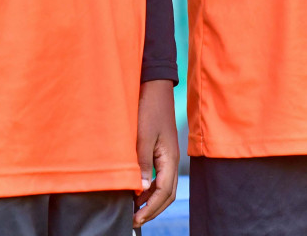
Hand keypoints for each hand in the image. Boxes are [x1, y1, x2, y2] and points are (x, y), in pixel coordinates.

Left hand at [133, 79, 178, 226]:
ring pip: (164, 186)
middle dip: (152, 210)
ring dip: (151, 200)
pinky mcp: (162, 150)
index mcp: (170, 158)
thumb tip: (142, 190)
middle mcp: (172, 159)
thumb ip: (142, 164)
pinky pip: (160, 176)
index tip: (135, 220)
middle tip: (134, 221)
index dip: (150, 209)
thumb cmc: (148, 108)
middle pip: (167, 194)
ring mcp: (168, 155)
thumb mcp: (142, 136)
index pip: (164, 192)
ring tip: (134, 210)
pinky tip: (137, 191)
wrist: (153, 85)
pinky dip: (150, 188)